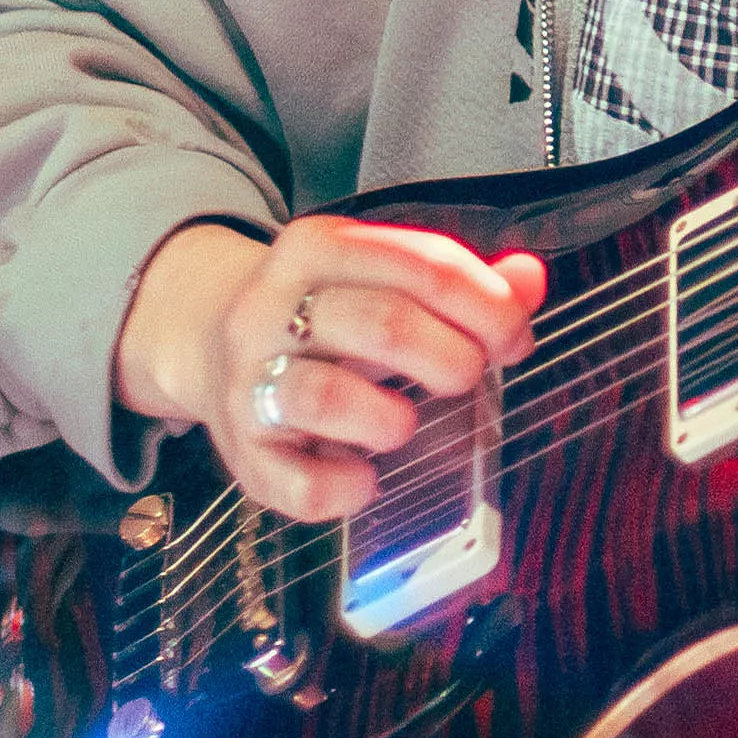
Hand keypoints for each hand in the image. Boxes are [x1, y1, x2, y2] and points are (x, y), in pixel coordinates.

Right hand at [114, 216, 543, 520]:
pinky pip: (297, 481)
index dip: (490, 308)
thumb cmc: (327, 317)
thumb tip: (528, 280)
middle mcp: (273, 306)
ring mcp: (248, 378)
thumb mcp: (383, 280)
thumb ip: (461, 282)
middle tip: (466, 377)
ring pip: (326, 396)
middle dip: (452, 359)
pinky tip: (366, 478)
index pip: (424, 265)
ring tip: (405, 423)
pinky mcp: (241, 449)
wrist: (209, 342)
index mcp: (319, 248)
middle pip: (385, 325)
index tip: (513, 339)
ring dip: (391, 420)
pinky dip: (345, 488)